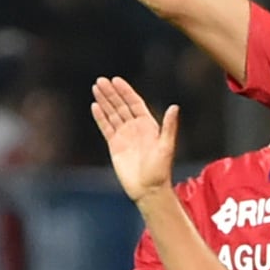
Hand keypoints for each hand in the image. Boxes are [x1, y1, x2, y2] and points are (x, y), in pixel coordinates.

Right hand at [90, 77, 176, 202]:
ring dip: (104, 101)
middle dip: (111, 93)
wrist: (148, 189)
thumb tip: (174, 107)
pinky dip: (100, 117)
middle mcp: (135, 128)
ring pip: (112, 114)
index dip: (125, 91)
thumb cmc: (160, 170)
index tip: (116, 80)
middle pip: (121, 105)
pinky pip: (106, 127)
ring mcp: (124, 136)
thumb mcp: (166, 147)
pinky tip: (95, 106)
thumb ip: (169, 127)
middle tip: (101, 80)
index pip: (134, 103)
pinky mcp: (115, 145)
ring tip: (95, 88)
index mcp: (148, 125)